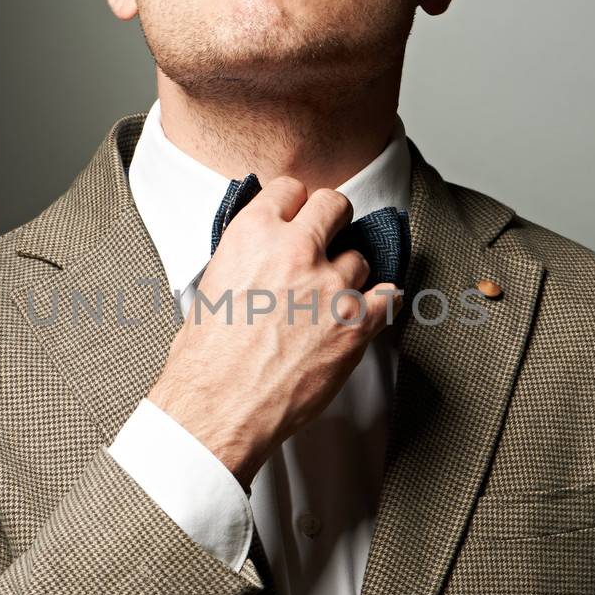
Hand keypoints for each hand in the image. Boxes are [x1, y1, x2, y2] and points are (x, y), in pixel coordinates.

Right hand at [148, 176, 403, 489]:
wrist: (219, 405)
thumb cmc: (206, 358)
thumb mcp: (211, 285)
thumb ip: (245, 257)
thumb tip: (261, 255)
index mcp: (254, 234)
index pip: (290, 189)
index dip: (295, 205)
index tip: (298, 215)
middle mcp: (296, 250)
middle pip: (335, 205)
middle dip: (331, 220)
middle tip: (326, 238)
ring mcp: (331, 285)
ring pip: (359, 258)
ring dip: (347, 276)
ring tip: (328, 300)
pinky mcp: (355, 322)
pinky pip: (388, 296)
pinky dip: (380, 303)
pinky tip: (368, 310)